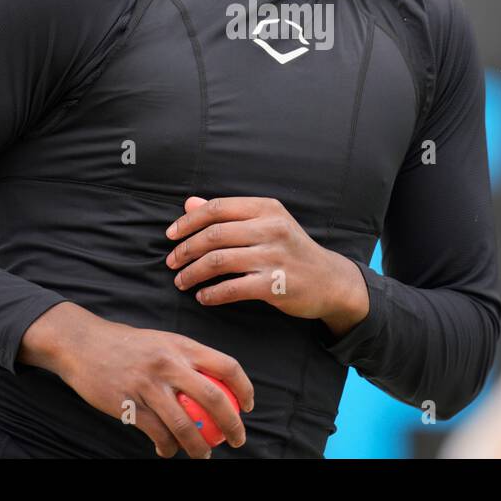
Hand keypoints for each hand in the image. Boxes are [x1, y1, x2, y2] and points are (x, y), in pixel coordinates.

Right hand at [18, 301, 253, 458]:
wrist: (83, 344)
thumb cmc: (127, 345)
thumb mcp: (162, 341)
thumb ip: (186, 359)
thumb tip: (216, 384)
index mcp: (182, 346)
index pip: (226, 365)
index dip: (244, 388)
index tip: (248, 407)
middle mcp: (168, 363)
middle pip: (213, 397)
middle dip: (231, 424)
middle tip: (236, 440)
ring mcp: (148, 384)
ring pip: (184, 424)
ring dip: (199, 446)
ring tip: (203, 455)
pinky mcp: (128, 403)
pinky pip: (155, 433)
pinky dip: (166, 447)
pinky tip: (167, 451)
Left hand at [164, 196, 366, 326]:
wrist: (329, 280)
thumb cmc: (291, 249)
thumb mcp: (266, 223)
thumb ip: (228, 214)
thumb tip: (189, 204)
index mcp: (266, 208)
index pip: (216, 208)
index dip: (188, 222)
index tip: (171, 235)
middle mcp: (271, 228)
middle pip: (213, 235)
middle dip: (185, 250)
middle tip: (171, 262)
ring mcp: (274, 256)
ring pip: (218, 261)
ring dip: (193, 273)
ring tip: (181, 281)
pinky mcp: (275, 284)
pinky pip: (232, 288)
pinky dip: (212, 293)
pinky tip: (203, 296)